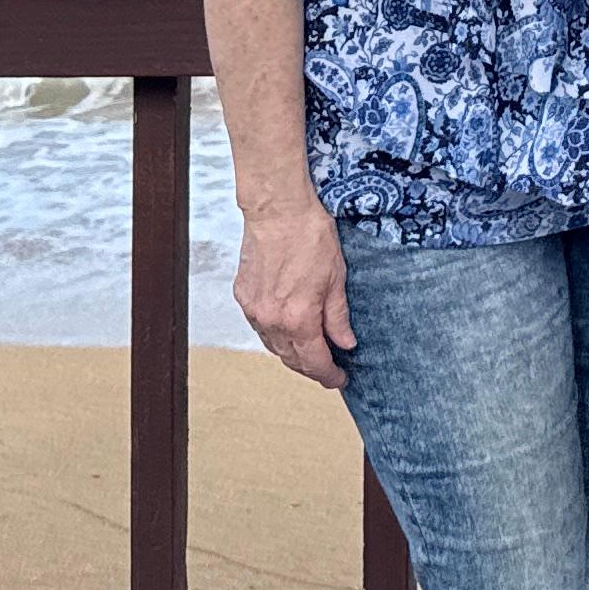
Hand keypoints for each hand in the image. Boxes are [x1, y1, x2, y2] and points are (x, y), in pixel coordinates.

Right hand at [232, 202, 354, 385]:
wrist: (278, 210)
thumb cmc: (310, 236)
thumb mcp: (336, 278)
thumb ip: (338, 317)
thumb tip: (345, 343)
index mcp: (298, 318)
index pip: (314, 361)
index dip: (328, 374)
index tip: (339, 379)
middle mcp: (271, 319)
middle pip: (291, 358)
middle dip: (310, 368)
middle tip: (328, 369)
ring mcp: (254, 309)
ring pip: (273, 345)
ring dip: (292, 353)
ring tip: (310, 351)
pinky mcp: (243, 295)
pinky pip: (260, 326)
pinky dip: (275, 333)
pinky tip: (287, 328)